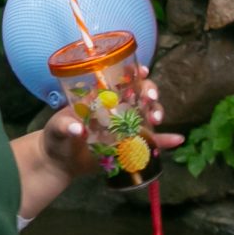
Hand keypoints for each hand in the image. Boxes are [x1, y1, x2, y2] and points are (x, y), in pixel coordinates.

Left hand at [41, 66, 181, 181]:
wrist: (60, 163)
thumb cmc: (56, 138)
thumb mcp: (56, 130)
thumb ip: (64, 127)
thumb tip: (78, 129)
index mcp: (100, 97)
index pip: (120, 78)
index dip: (134, 71)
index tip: (142, 71)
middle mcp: (116, 108)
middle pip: (140, 93)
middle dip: (150, 91)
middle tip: (150, 98)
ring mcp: (125, 126)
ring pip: (148, 113)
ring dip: (157, 111)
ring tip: (156, 119)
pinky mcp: (129, 145)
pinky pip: (150, 142)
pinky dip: (164, 141)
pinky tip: (177, 140)